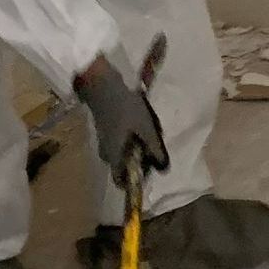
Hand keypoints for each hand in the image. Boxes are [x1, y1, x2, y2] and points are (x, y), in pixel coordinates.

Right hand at [73, 56, 168, 177]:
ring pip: (123, 153)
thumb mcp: (146, 130)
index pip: (121, 180)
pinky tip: (140, 124)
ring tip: (150, 132)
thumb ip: (154, 150)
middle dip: (140, 160)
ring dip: (137, 147)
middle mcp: (106, 154)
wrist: (105, 88)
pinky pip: (120, 142)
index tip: (149, 170)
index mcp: (114, 157)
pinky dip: (131, 138)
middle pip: (124, 166)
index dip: (136, 179)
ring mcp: (104, 142)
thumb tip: (164, 170)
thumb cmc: (126, 110)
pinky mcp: (105, 131)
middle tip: (154, 147)